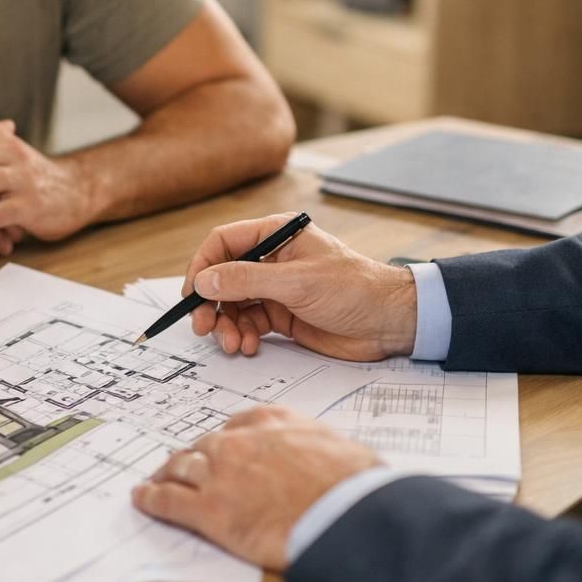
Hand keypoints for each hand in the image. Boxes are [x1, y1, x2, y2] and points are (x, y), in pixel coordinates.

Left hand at [132, 407, 383, 569]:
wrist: (347, 513)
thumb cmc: (353, 485)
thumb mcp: (339, 448)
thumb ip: (318, 448)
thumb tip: (329, 460)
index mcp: (269, 422)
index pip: (234, 425)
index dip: (222, 439)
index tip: (217, 445)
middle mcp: (237, 442)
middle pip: (202, 446)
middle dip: (189, 456)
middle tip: (179, 465)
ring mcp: (219, 474)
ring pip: (180, 468)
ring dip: (165, 473)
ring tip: (156, 480)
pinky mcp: (208, 510)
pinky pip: (168, 500)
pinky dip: (150, 498)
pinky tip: (141, 498)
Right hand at [183, 213, 417, 358]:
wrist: (389, 323)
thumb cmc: (354, 289)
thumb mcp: (296, 282)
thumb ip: (247, 280)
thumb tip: (204, 280)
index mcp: (276, 236)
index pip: (224, 243)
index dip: (203, 267)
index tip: (192, 294)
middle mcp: (271, 259)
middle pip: (223, 277)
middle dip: (210, 303)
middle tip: (203, 326)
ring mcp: (276, 288)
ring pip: (233, 304)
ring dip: (226, 325)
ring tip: (233, 343)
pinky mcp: (282, 313)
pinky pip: (248, 322)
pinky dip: (243, 335)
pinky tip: (250, 345)